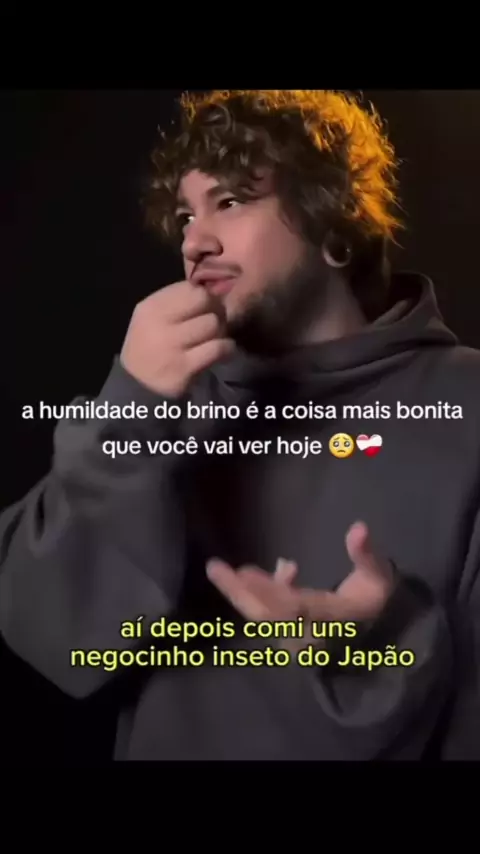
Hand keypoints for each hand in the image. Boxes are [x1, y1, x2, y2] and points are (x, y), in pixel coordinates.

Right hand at [120, 280, 235, 397]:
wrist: (138, 385)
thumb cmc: (150, 346)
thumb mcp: (152, 318)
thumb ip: (177, 302)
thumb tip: (212, 292)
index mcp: (151, 306)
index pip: (190, 287)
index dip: (205, 296)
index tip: (208, 307)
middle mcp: (159, 323)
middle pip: (204, 300)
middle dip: (216, 310)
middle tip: (216, 322)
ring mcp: (171, 345)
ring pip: (212, 324)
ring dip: (221, 331)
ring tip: (216, 339)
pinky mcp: (184, 367)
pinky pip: (218, 348)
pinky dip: (226, 348)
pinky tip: (222, 352)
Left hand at [206, 521, 395, 628]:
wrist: (381, 634)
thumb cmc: (376, 600)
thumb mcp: (378, 576)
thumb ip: (365, 553)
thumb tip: (358, 528)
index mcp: (329, 617)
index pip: (292, 607)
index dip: (267, 590)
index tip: (244, 573)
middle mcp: (308, 632)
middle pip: (265, 616)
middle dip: (238, 592)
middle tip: (214, 568)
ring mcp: (298, 637)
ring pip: (263, 617)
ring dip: (245, 592)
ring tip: (232, 569)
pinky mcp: (291, 636)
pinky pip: (269, 617)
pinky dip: (262, 595)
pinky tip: (281, 571)